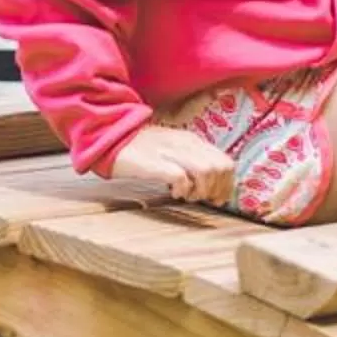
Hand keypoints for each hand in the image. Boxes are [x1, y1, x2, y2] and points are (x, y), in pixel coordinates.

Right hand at [106, 125, 237, 208]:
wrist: (110, 136)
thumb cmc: (140, 148)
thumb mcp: (171, 148)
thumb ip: (190, 160)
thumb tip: (209, 183)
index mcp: (192, 140)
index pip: (225, 162)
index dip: (227, 184)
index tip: (217, 198)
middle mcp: (186, 144)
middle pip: (221, 167)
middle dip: (218, 189)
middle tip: (204, 200)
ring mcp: (171, 151)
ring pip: (207, 171)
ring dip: (202, 190)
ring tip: (188, 196)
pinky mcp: (156, 162)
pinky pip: (182, 177)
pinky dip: (183, 189)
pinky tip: (173, 193)